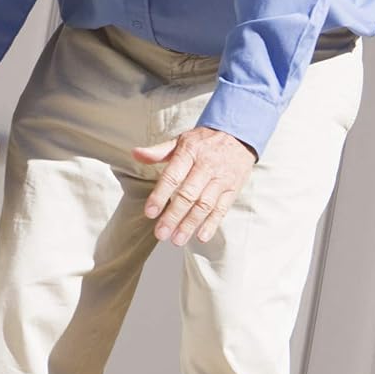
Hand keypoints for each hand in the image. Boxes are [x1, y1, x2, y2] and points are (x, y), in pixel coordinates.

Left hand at [134, 126, 254, 246]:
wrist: (239, 134)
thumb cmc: (203, 141)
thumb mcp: (180, 140)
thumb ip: (159, 151)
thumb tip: (136, 154)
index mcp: (189, 152)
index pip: (172, 176)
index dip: (160, 195)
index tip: (150, 213)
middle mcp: (206, 166)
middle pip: (188, 195)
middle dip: (173, 216)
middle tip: (161, 234)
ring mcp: (221, 178)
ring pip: (204, 205)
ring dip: (190, 224)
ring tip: (177, 240)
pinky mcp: (233, 188)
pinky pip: (222, 208)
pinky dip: (212, 224)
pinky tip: (201, 237)